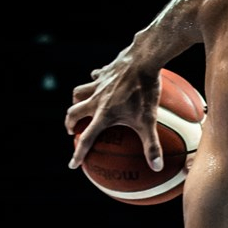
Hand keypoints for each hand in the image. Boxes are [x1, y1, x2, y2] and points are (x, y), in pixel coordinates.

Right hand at [63, 55, 164, 171]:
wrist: (143, 60)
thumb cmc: (146, 92)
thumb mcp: (150, 121)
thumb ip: (152, 145)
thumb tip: (157, 168)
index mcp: (104, 115)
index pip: (87, 138)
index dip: (79, 153)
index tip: (73, 164)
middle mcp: (96, 100)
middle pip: (74, 112)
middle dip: (70, 122)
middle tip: (71, 130)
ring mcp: (99, 84)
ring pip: (78, 92)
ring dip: (77, 101)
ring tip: (80, 106)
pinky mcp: (105, 71)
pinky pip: (95, 76)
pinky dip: (95, 81)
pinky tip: (100, 80)